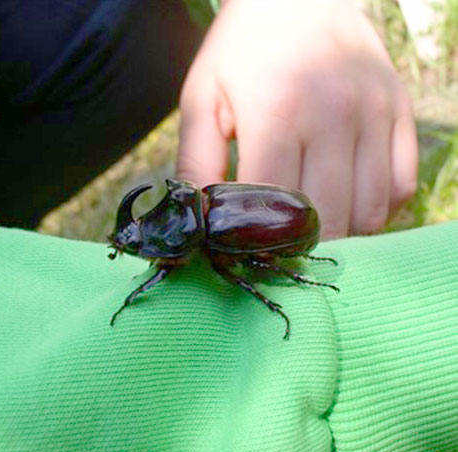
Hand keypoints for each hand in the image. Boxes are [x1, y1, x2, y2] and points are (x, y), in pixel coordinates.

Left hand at [177, 0, 417, 238]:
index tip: (248, 251)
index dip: (259, 241)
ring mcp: (375, 113)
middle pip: (326, 219)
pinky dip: (377, 212)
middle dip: (300, 246)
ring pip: (369, 213)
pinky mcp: (401, 113)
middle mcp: (334, 113)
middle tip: (281, 247)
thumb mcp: (203, 99)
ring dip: (340, 236)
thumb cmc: (243, 54)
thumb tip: (200, 223)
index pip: (273, 206)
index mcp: (277, 110)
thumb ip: (197, 163)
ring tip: (313, 228)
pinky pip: (401, 188)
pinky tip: (348, 203)